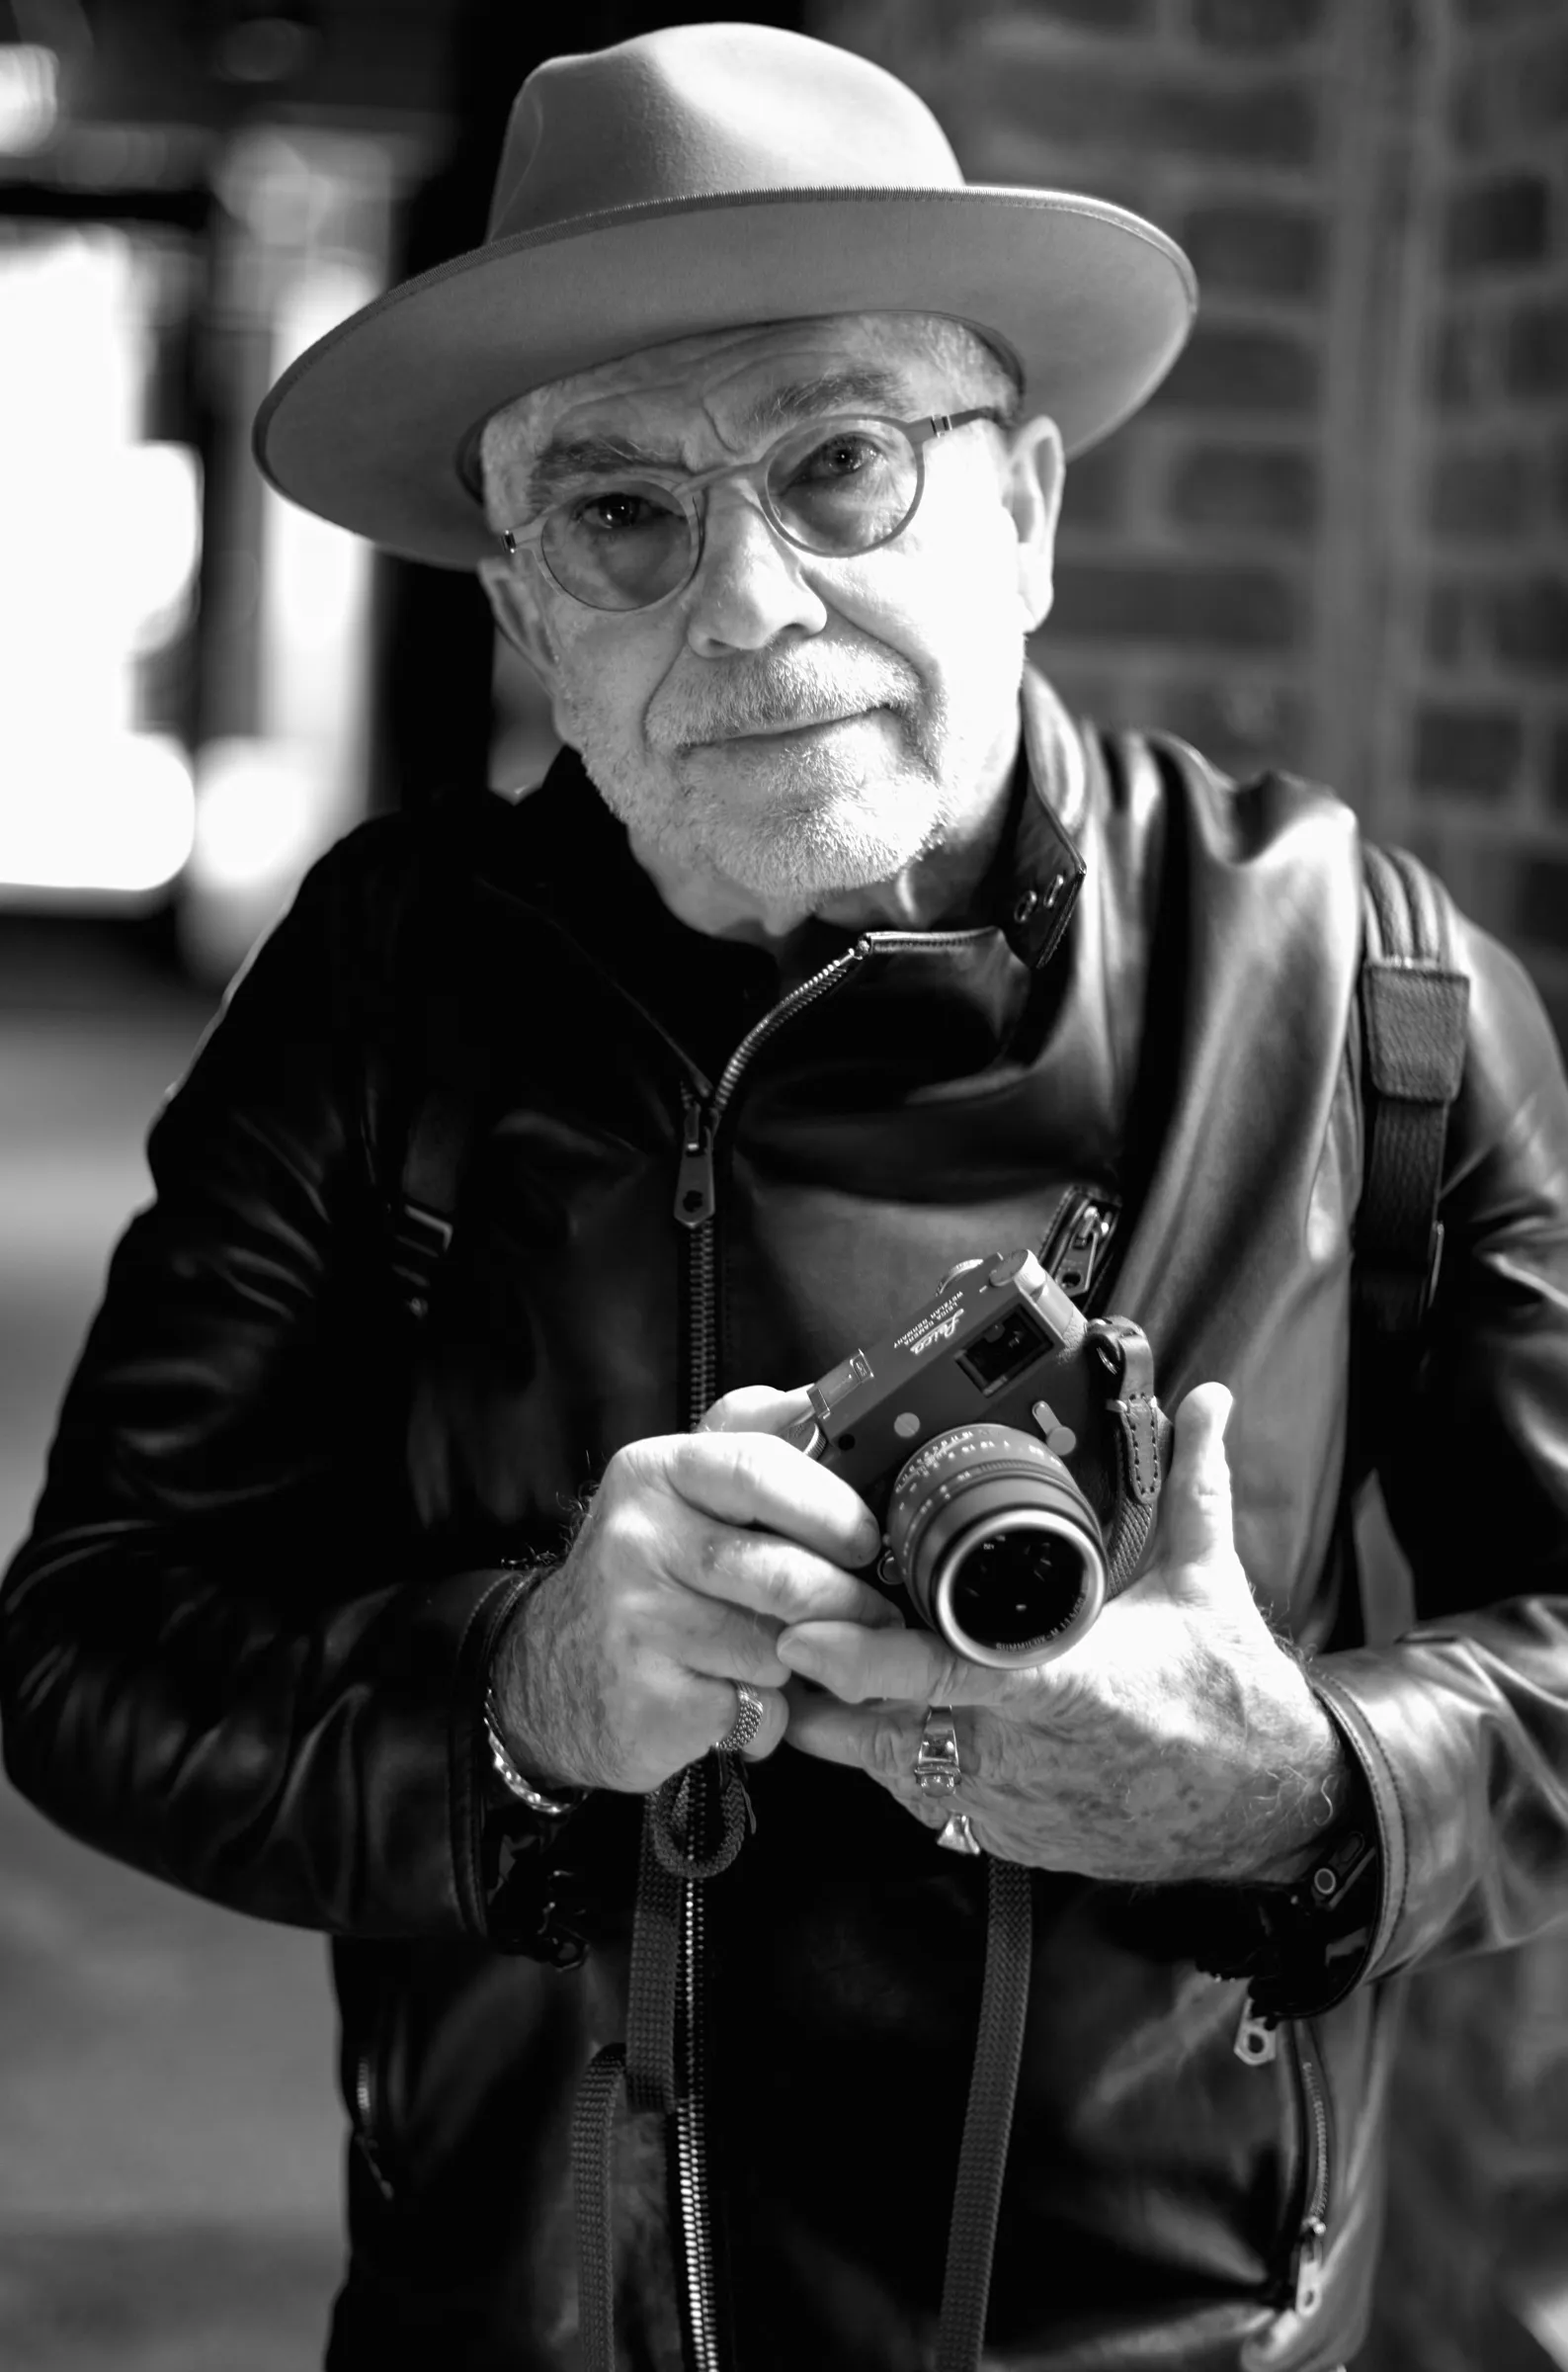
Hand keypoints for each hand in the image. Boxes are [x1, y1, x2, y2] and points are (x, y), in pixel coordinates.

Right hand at [489, 1386, 897, 1794]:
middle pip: (780, 1573)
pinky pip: (753, 1710)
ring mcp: (636, 1623)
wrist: (553, 1677)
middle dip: (844, 1602)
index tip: (867, 1539)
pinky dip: (771, 1715)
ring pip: (774, 1647)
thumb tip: (824, 1401)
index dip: (831, 1507)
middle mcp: (635, 1541)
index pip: (759, 1468)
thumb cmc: (646, 1574)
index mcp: (654, 1473)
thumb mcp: (682, 1490)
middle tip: (874, 1615)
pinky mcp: (648, 1699)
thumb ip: (753, 1440)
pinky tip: (747, 1700)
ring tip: (798, 1656)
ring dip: (806, 1662)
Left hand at [777, 1384, 1348, 1883]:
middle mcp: (1028, 1749)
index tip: (808, 1632)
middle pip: (892, 1723)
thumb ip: (1192, 1484)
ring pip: (887, 1767)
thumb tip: (1209, 1399)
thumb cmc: (1227, 1695)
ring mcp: (1011, 1799)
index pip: (955, 1672)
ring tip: (790, 1666)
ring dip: (839, 1721)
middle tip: (771, 1627)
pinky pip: (917, 1799)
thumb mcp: (1207, 1584)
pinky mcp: (1005, 1832)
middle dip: (825, 1683)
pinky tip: (851, 1716)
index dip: (874, 1660)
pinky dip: (881, 1758)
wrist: (1262, 1808)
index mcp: (1070, 1681)